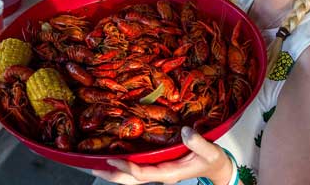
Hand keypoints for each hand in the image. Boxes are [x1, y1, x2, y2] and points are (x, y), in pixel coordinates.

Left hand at [91, 127, 232, 184]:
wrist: (218, 168)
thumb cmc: (213, 160)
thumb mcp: (210, 151)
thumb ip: (198, 142)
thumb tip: (184, 131)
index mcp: (169, 173)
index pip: (143, 173)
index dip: (126, 167)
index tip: (112, 158)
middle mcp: (161, 174)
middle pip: (131, 179)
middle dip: (112, 174)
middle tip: (92, 166)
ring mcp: (159, 171)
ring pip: (132, 176)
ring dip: (115, 171)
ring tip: (97, 163)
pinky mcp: (159, 166)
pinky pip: (138, 168)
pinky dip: (125, 165)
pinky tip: (115, 157)